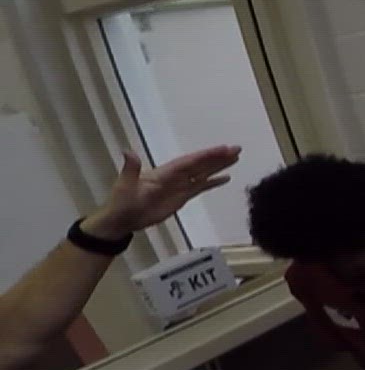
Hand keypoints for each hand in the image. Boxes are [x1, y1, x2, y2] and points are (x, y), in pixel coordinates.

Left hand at [83, 146, 241, 237]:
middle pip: (199, 164)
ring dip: (218, 166)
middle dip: (217, 157)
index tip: (223, 149)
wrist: (122, 220)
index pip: (189, 162)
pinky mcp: (181, 197)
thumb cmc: (122, 203)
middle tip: (236, 149)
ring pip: (202, 173)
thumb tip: (128, 151)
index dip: (206, 156)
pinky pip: (200, 187)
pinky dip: (212, 182)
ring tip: (235, 158)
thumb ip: (131, 169)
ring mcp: (179, 186)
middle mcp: (174, 176)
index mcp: (163, 172)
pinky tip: (225, 178)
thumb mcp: (125, 185)